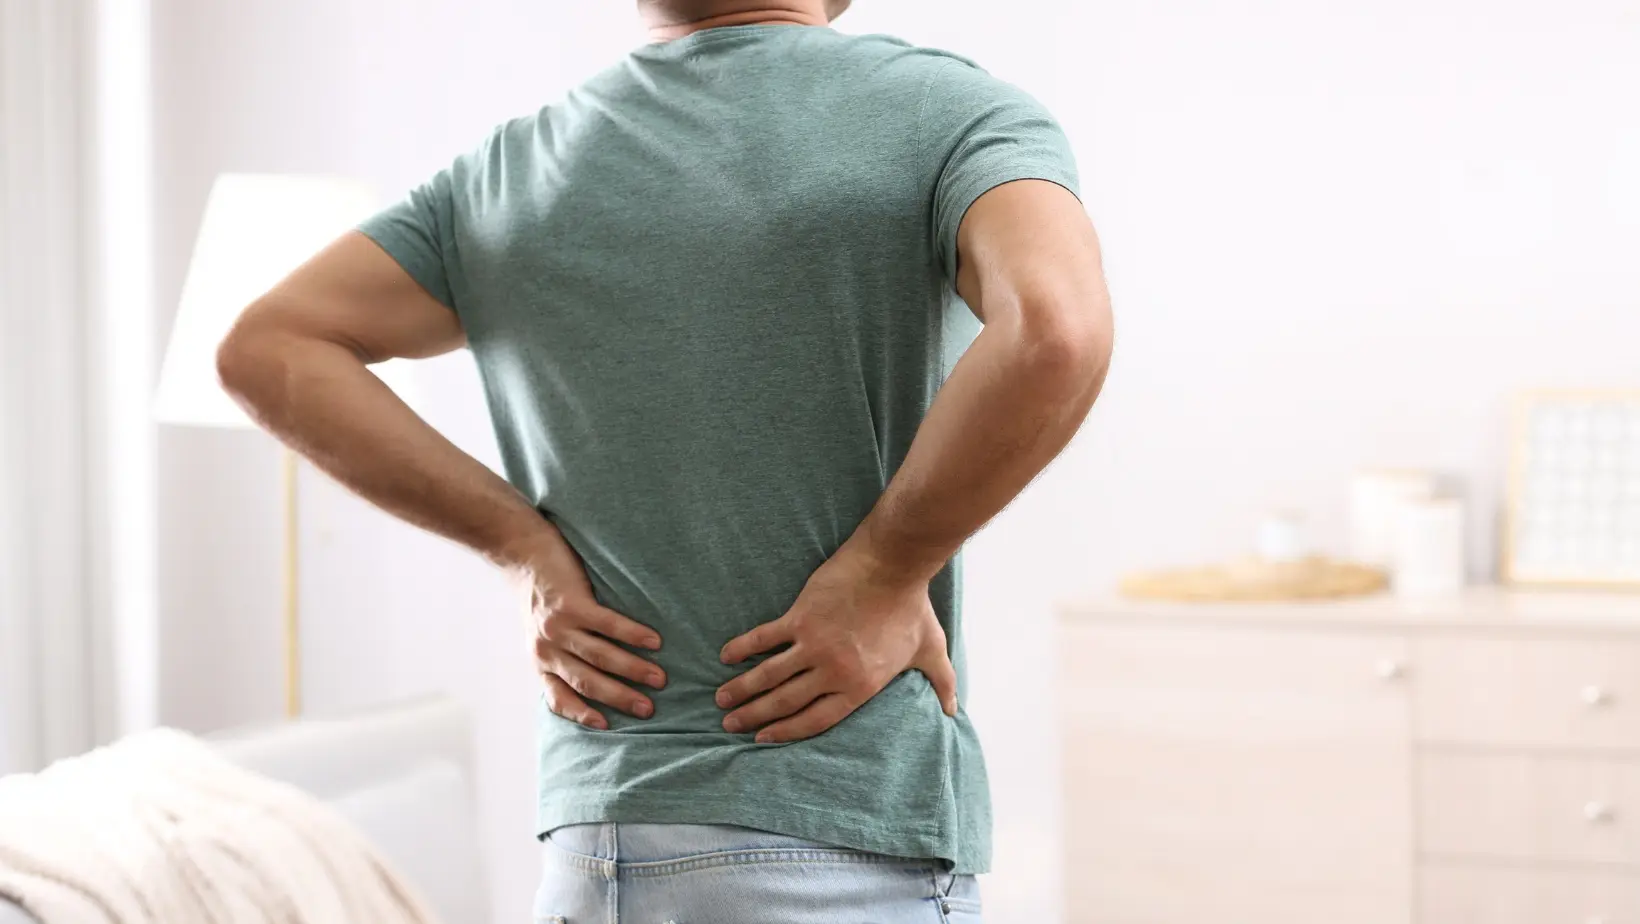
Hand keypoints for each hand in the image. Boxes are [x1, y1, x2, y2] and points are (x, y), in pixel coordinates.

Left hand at [514, 525, 665, 729]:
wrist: (523, 554)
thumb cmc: (540, 596)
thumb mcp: (540, 635)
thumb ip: (562, 657)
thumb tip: (598, 679)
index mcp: (541, 661)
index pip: (559, 698)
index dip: (582, 714)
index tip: (608, 726)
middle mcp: (547, 649)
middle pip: (588, 682)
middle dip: (620, 698)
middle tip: (648, 709)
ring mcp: (558, 627)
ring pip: (600, 656)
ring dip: (632, 670)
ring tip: (659, 679)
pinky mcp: (572, 604)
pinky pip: (607, 625)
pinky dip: (633, 635)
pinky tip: (654, 642)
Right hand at [714, 543, 958, 743]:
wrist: (893, 565)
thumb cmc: (912, 608)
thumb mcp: (931, 651)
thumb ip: (941, 683)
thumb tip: (953, 711)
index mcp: (860, 687)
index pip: (816, 719)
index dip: (786, 732)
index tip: (763, 738)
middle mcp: (833, 671)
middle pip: (785, 702)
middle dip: (754, 717)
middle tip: (730, 726)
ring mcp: (814, 645)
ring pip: (769, 675)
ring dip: (742, 689)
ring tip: (721, 701)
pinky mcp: (800, 618)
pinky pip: (764, 638)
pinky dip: (743, 648)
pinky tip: (726, 657)